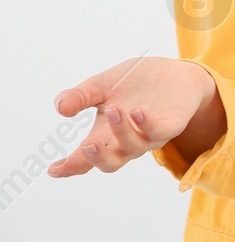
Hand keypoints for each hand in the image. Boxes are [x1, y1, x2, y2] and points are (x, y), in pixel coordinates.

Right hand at [48, 56, 217, 178]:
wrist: (174, 71)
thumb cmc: (135, 82)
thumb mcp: (103, 85)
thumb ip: (81, 96)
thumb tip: (59, 108)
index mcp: (105, 134)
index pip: (85, 158)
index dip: (70, 166)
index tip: (53, 170)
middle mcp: (126, 141)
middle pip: (110, 163)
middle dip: (97, 158)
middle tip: (86, 145)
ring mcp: (149, 136)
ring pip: (133, 148)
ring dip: (121, 131)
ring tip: (113, 109)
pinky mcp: (171, 126)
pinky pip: (159, 134)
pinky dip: (147, 126)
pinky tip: (137, 112)